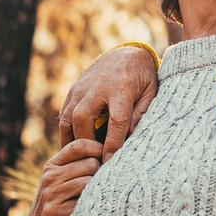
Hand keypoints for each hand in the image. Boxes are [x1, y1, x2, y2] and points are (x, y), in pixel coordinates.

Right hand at [26, 139, 102, 215]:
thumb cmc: (61, 201)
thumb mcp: (64, 179)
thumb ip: (79, 163)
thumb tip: (110, 146)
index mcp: (53, 164)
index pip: (79, 145)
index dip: (97, 148)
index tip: (107, 158)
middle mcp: (50, 176)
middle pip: (90, 163)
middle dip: (99, 174)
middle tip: (98, 186)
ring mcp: (51, 194)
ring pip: (88, 182)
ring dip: (94, 192)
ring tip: (90, 199)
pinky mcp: (54, 212)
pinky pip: (83, 202)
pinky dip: (88, 207)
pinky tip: (85, 211)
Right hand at [59, 45, 157, 162]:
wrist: (126, 53)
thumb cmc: (142, 77)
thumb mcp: (151, 92)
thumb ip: (142, 114)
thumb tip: (130, 140)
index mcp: (121, 87)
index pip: (116, 120)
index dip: (112, 143)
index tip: (109, 162)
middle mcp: (97, 87)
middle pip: (84, 118)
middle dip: (86, 142)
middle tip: (93, 162)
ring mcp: (82, 87)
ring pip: (69, 117)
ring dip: (72, 140)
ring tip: (77, 159)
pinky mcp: (73, 90)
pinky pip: (64, 114)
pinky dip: (66, 132)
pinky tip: (71, 146)